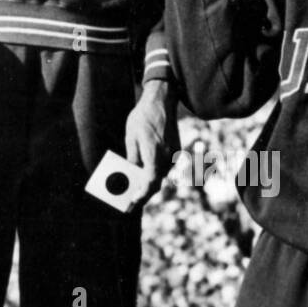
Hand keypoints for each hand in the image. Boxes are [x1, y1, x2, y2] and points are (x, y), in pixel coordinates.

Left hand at [124, 79, 176, 201]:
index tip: (132, 204)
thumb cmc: (143, 118)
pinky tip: (145, 172)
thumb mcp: (131, 138)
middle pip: (156, 182)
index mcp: (155, 156)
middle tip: (131, 201)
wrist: (162, 102)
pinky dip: (155, 171)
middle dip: (143, 192)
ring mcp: (174, 155)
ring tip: (135, 188)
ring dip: (149, 182)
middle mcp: (167, 158)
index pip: (150, 184)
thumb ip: (133, 159)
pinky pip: (164, 166)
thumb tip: (132, 175)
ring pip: (161, 175)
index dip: (141, 196)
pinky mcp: (176, 151)